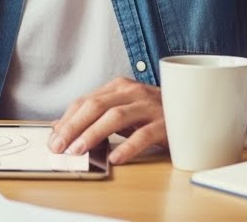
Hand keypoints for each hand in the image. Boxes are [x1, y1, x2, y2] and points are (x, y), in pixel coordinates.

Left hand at [50, 77, 164, 164]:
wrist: (193, 111)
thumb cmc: (152, 114)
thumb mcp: (121, 111)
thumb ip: (94, 117)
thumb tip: (59, 127)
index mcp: (118, 87)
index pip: (85, 101)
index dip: (66, 120)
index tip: (53, 139)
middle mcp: (132, 92)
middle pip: (95, 107)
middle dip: (73, 127)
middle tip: (59, 146)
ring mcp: (149, 106)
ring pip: (115, 117)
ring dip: (93, 134)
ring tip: (79, 150)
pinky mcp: (166, 124)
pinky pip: (143, 135)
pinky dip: (127, 147)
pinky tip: (115, 158)